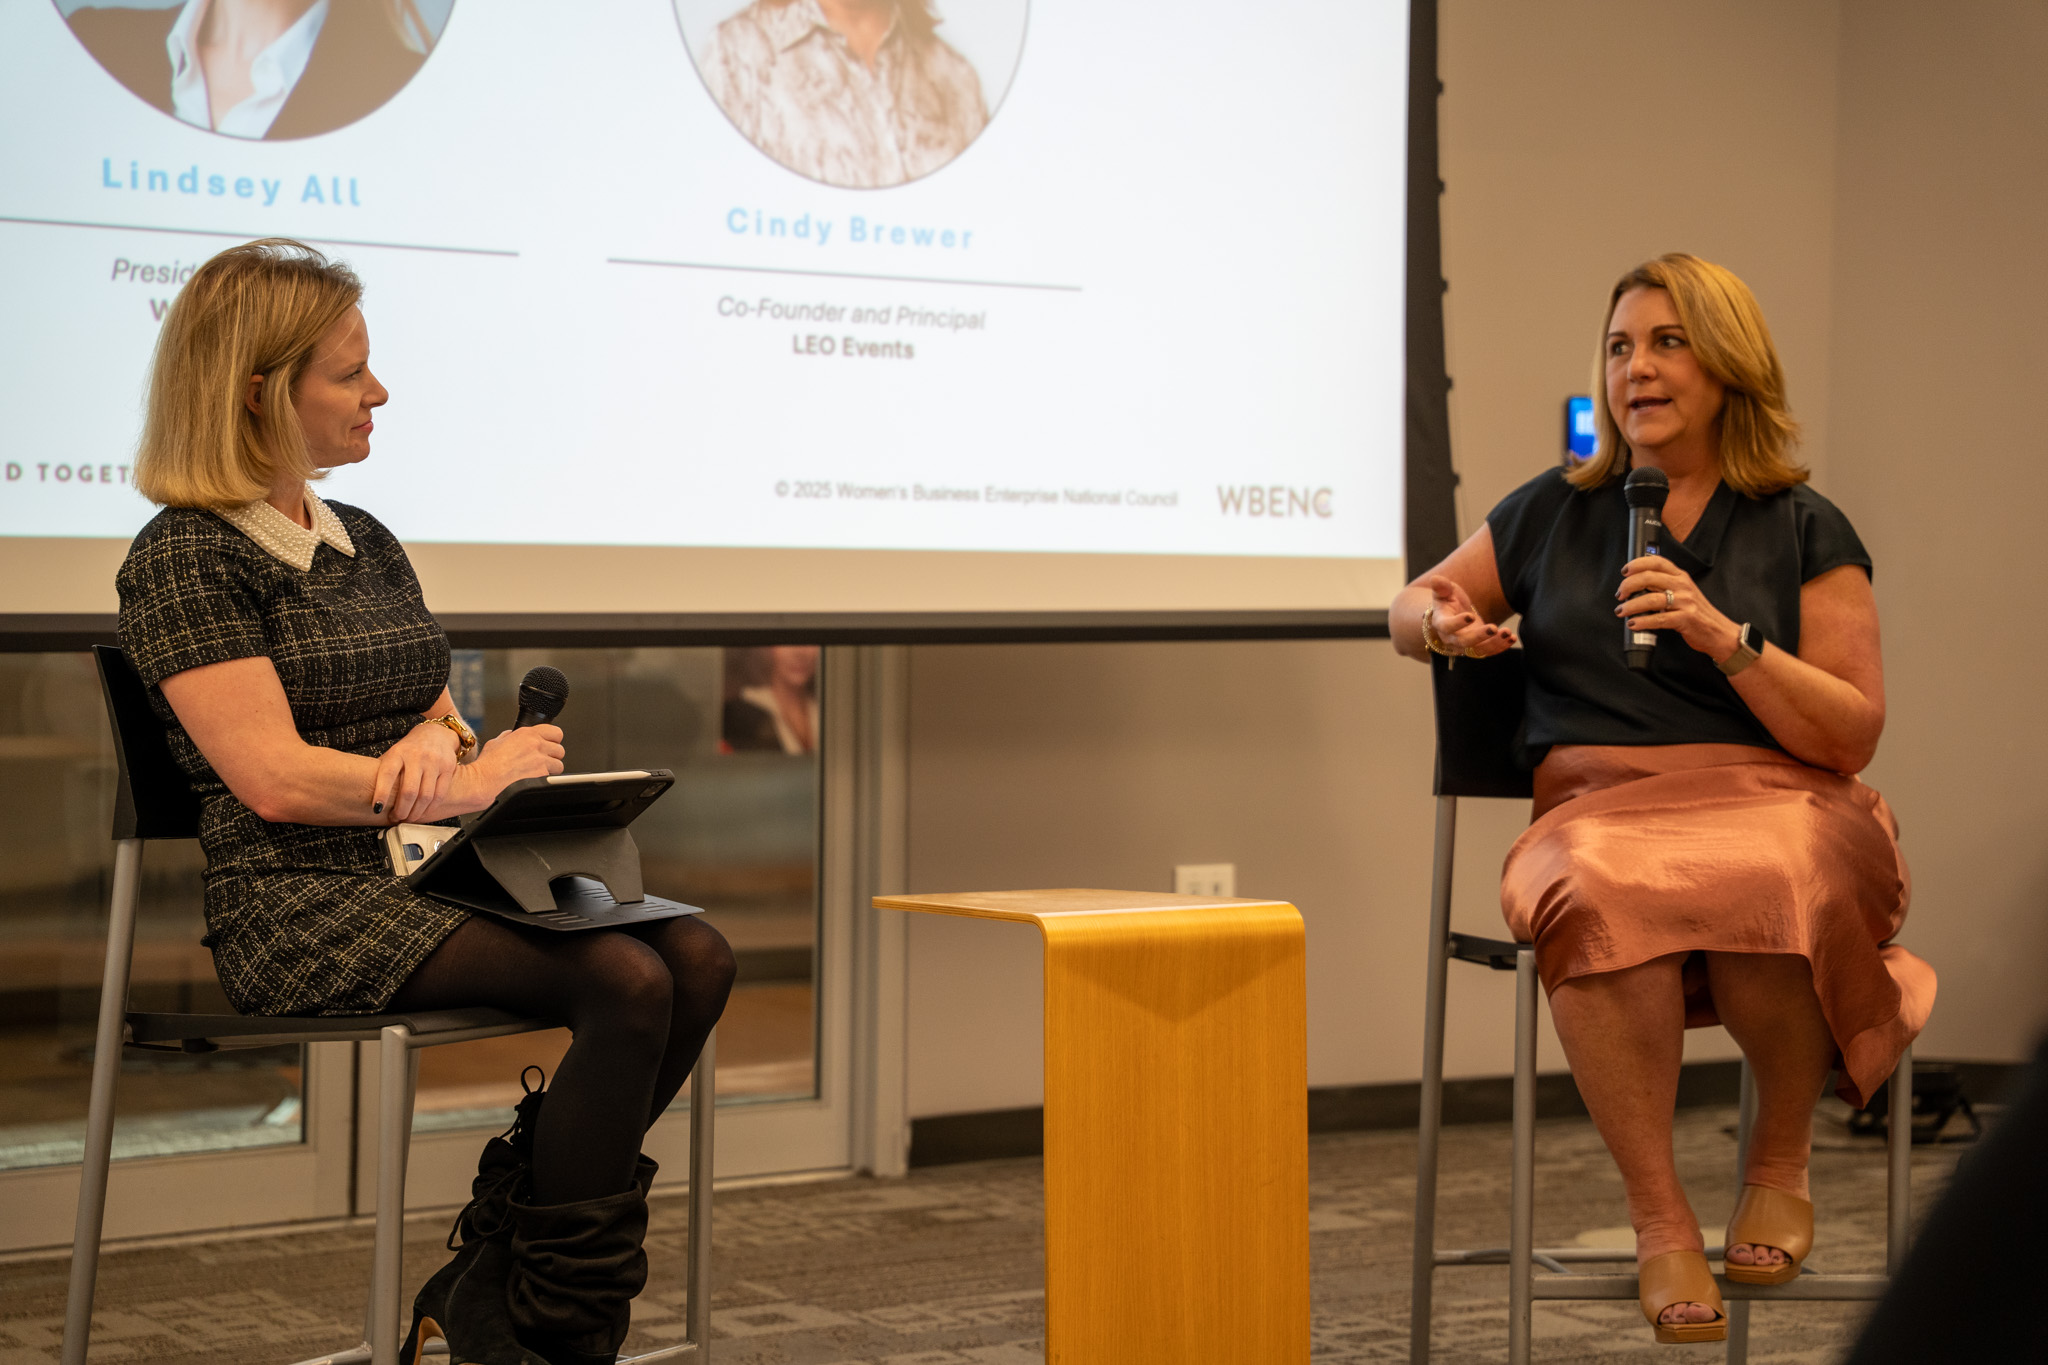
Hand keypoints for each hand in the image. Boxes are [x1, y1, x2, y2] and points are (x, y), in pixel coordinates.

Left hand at [371, 721, 460, 823]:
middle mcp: (416, 756)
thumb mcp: (394, 753)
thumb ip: (384, 771)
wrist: (436, 734)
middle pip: (409, 791)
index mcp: (398, 753)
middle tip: (396, 818)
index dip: (382, 793)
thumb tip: (368, 794)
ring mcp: (434, 762)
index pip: (388, 774)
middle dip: (401, 810)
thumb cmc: (410, 749)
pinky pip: (439, 794)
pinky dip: (430, 808)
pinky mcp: (448, 768)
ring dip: (416, 813)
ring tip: (409, 818)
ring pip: (425, 796)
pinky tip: (423, 812)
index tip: (377, 809)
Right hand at [465, 724, 565, 800]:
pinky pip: (552, 777)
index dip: (553, 739)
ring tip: (538, 771)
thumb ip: (509, 736)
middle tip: (543, 759)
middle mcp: (536, 745)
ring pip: (559, 764)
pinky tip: (534, 779)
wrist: (485, 781)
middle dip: (552, 755)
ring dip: (551, 768)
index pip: (555, 731)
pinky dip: (546, 779)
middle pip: (559, 749)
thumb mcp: (496, 742)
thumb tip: (513, 735)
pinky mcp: (542, 776)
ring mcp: (540, 761)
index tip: (549, 743)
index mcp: (527, 734)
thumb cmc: (487, 764)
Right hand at [1423, 574, 1517, 657]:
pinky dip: (1501, 647)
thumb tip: (1435, 579)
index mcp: (1441, 623)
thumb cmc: (1447, 600)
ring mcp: (1465, 645)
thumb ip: (1441, 586)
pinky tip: (1511, 638)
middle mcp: (1451, 638)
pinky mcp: (1477, 647)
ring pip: (1478, 650)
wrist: (1452, 614)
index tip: (1470, 616)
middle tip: (1494, 628)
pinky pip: (1488, 651)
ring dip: (1494, 643)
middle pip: (1463, 642)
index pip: (1447, 626)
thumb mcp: (1445, 591)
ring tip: (1507, 633)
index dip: (1457, 623)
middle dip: (1479, 636)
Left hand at [1616, 557, 1741, 662]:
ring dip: (1631, 606)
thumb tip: (1635, 586)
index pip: (1657, 561)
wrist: (1718, 631)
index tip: (1625, 571)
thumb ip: (1664, 585)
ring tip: (1622, 611)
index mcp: (1681, 576)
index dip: (1637, 564)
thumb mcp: (1683, 592)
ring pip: (1651, 599)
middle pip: (1649, 578)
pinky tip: (1634, 623)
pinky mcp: (1685, 619)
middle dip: (1628, 586)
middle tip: (1620, 595)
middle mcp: (1683, 586)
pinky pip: (1659, 619)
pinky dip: (1642, 621)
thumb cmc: (1696, 612)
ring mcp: (1685, 602)